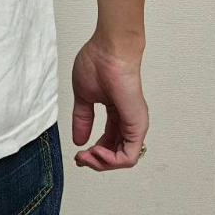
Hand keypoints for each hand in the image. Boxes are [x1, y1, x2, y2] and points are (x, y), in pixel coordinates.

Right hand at [71, 35, 147, 170]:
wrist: (109, 50)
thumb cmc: (97, 63)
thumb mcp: (84, 96)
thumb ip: (82, 119)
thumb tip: (78, 139)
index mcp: (115, 112)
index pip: (107, 141)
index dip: (92, 151)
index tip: (77, 152)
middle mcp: (127, 120)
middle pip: (115, 152)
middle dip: (96, 161)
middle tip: (80, 158)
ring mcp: (134, 124)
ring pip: (123, 159)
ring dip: (103, 163)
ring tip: (87, 156)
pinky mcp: (137, 125)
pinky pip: (129, 156)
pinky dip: (112, 160)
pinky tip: (97, 152)